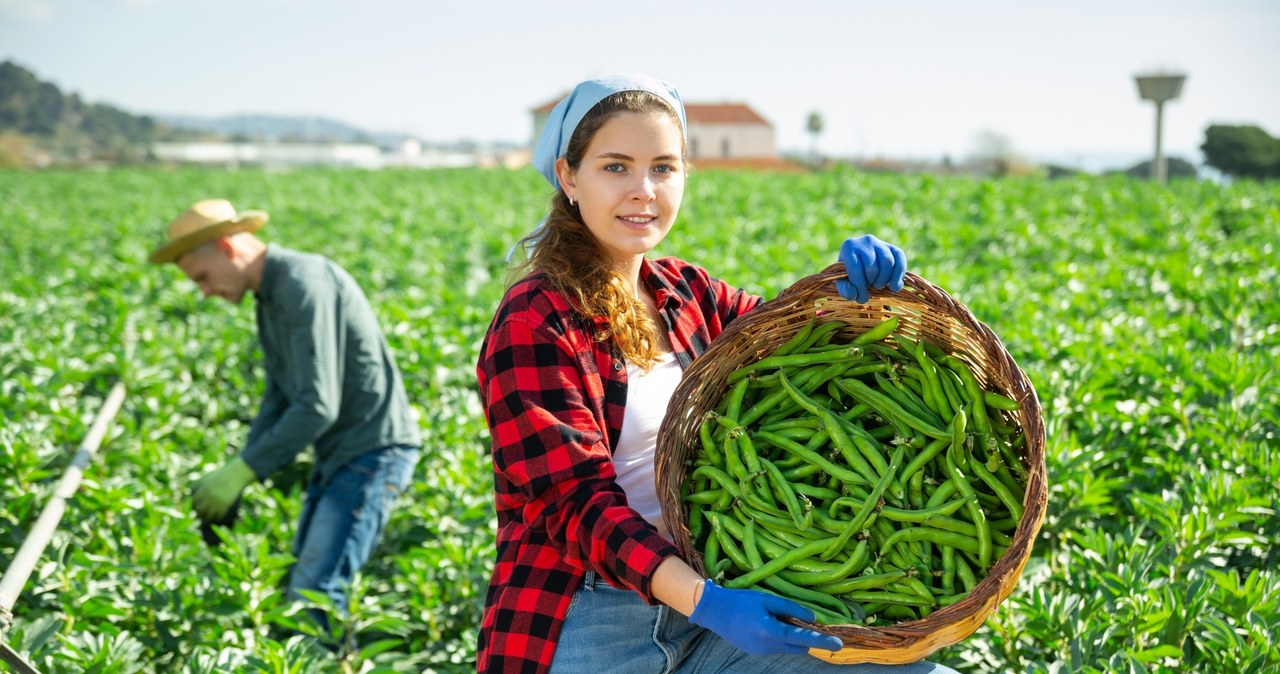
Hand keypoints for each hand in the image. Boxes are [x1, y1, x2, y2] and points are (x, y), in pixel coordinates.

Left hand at [192, 457, 255, 519]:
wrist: (236, 475)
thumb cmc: (221, 475)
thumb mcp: (208, 477)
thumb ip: (199, 484)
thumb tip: (192, 492)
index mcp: (204, 489)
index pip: (194, 501)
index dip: (194, 505)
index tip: (195, 507)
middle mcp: (209, 497)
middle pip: (200, 510)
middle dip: (199, 514)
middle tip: (199, 516)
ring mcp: (217, 501)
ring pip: (208, 515)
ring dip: (207, 518)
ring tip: (207, 519)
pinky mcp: (226, 505)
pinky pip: (219, 515)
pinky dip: (217, 518)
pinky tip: (217, 518)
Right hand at [689, 580, 842, 655]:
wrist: (714, 611)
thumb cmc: (741, 601)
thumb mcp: (768, 600)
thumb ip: (791, 608)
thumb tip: (812, 617)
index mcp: (772, 632)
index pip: (804, 638)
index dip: (823, 640)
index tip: (839, 644)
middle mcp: (768, 647)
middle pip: (799, 647)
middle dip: (806, 637)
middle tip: (804, 620)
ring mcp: (761, 652)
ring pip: (788, 647)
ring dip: (792, 636)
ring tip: (778, 617)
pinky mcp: (756, 652)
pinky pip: (776, 647)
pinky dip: (780, 638)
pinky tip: (768, 624)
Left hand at [836, 234, 906, 302]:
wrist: (860, 264)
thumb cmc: (849, 274)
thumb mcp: (842, 281)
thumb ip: (844, 289)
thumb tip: (852, 294)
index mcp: (848, 247)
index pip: (855, 269)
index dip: (859, 287)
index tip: (861, 298)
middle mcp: (865, 241)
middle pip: (872, 267)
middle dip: (871, 283)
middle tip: (869, 288)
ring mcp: (881, 243)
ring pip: (888, 262)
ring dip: (884, 280)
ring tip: (877, 285)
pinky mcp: (893, 248)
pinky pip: (900, 260)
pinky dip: (898, 276)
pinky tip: (894, 286)